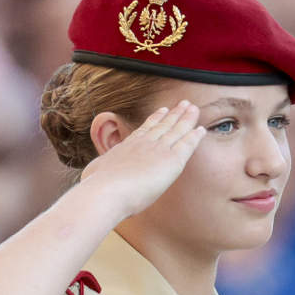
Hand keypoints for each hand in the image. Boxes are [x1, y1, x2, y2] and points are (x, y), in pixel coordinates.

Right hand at [79, 100, 205, 217]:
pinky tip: (201, 129)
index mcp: (126, 146)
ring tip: (193, 108)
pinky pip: (187, 145)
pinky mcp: (171, 160)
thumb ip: (99, 171)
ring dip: (186, 118)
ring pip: (176, 130)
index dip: (155, 119)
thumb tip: (92, 174)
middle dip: (174, 114)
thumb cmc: (96, 187)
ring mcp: (157, 150)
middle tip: (183, 104)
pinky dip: (194, 136)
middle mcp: (143, 144)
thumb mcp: (94, 173)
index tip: (163, 110)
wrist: (105, 191)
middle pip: (162, 125)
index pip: (144, 130)